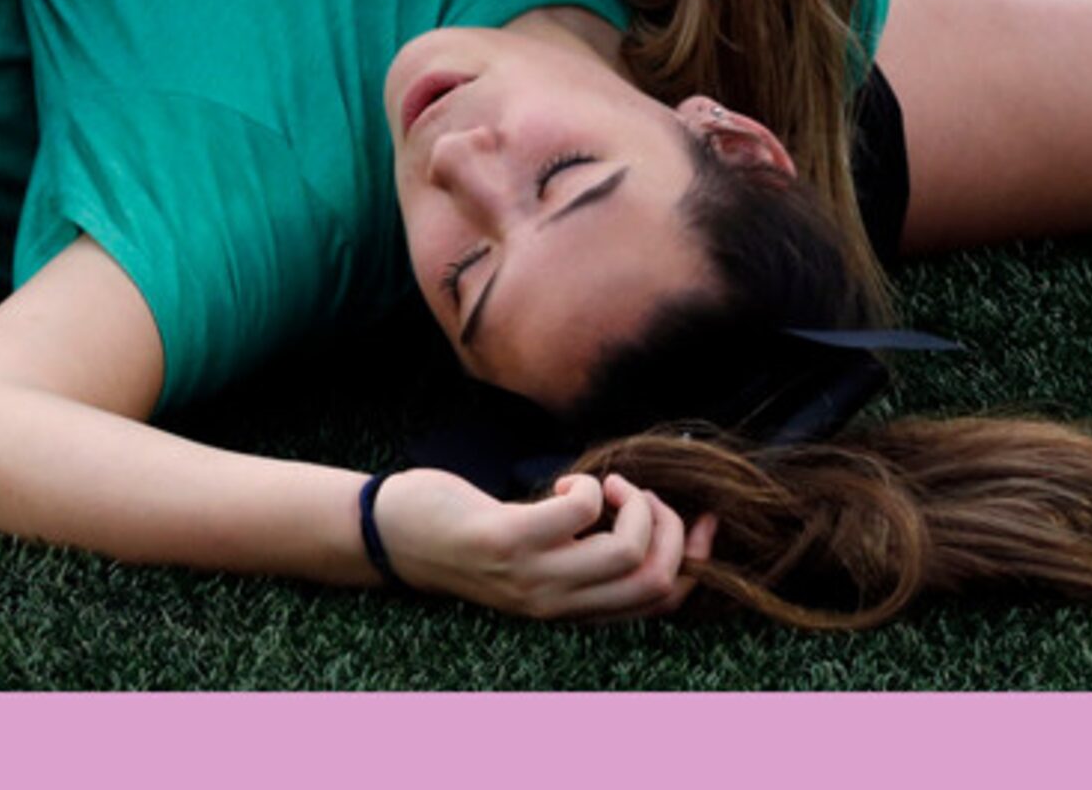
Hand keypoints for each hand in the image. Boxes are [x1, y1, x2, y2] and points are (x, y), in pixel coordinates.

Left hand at [373, 467, 716, 621]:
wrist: (393, 536)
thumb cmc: (467, 535)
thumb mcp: (536, 557)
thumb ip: (581, 549)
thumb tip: (643, 514)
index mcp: (573, 608)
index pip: (662, 601)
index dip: (695, 557)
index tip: (699, 518)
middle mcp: (558, 603)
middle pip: (656, 578)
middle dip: (668, 525)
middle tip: (635, 494)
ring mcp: (534, 576)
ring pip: (628, 552)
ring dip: (634, 505)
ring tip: (606, 485)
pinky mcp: (509, 540)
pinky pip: (581, 513)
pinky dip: (588, 487)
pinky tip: (564, 483)